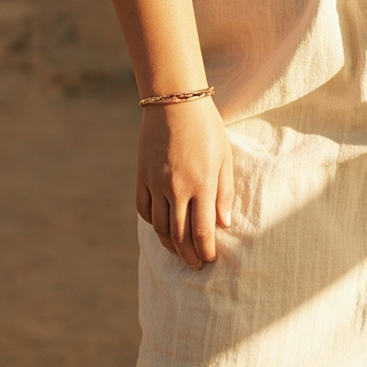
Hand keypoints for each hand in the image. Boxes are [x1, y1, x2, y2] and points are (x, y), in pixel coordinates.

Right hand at [136, 97, 234, 268]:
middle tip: (196, 265)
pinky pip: (144, 210)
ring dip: (170, 245)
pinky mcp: (142, 177)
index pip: (202, 232)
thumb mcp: (224, 156)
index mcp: (202, 184)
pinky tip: (162, 228)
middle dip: (189, 255)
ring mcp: (156, 183)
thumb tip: (224, 224)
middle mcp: (177, 188)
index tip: (210, 260)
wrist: (174, 101)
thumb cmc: (207, 127)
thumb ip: (224, 192)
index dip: (206, 251)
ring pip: (160, 227)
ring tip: (180, 253)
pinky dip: (153, 224)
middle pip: (179, 236)